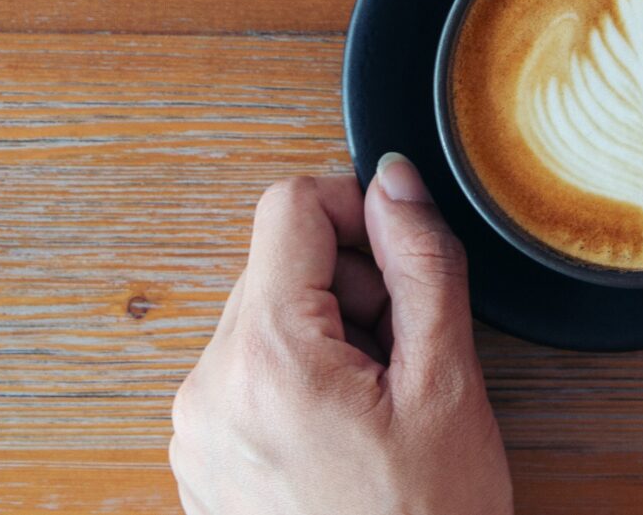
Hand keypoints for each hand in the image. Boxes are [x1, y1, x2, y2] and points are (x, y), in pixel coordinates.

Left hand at [171, 156, 511, 514]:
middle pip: (277, 269)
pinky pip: (246, 381)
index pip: (290, 208)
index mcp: (264, 357)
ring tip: (379, 409)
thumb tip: (394, 180)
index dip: (358, 215)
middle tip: (405, 358)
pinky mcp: (202, 463)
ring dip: (327, 343)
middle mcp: (208, 389)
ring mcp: (197, 431)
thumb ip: (421, 264)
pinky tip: (346, 440)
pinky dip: (299, 388)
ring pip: (264, 325)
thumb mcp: (446, 386)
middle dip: (349, 292)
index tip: (402, 261)